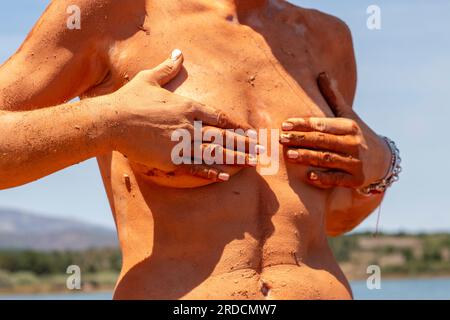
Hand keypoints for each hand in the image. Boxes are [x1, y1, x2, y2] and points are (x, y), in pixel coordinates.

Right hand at [104, 50, 255, 182]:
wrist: (112, 120)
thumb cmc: (130, 99)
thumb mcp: (150, 79)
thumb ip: (168, 68)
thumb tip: (178, 53)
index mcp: (188, 106)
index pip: (220, 117)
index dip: (237, 126)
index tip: (250, 132)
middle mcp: (190, 124)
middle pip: (223, 136)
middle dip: (244, 144)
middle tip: (260, 151)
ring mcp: (182, 142)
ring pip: (214, 152)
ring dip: (235, 158)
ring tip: (251, 163)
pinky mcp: (171, 158)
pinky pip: (195, 166)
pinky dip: (211, 171)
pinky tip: (225, 175)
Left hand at [279, 72, 391, 188]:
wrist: (382, 160)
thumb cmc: (357, 134)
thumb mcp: (347, 115)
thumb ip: (333, 97)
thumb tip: (322, 74)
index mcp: (349, 127)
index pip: (323, 124)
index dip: (303, 124)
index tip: (285, 124)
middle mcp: (353, 144)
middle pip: (323, 141)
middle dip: (300, 139)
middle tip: (280, 138)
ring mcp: (355, 163)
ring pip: (327, 159)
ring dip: (307, 157)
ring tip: (289, 155)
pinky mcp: (355, 180)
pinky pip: (337, 179)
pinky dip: (323, 178)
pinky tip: (309, 176)